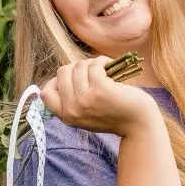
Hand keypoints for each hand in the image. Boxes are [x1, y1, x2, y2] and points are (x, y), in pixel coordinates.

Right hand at [39, 57, 157, 136]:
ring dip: (91, 63)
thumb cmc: (114, 116)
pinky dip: (102, 61)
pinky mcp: (100, 89)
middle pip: (62, 73)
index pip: (46, 94)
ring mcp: (85, 99)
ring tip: (102, 68)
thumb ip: (72, 101)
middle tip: (90, 71)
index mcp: (67, 116)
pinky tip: (109, 65)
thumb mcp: (85, 116)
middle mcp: (72, 109)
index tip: (71, 80)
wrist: (138, 125)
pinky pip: (94, 65)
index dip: (55, 82)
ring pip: (78, 67)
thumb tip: (64, 74)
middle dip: (76, 67)